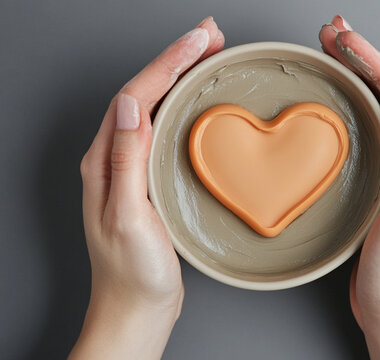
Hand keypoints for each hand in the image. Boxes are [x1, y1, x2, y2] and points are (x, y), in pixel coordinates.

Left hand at [70, 17, 223, 359]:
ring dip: (181, 76)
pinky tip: (198, 100)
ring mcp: (133, 166)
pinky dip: (184, 105)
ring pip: (157, 106)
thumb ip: (125, 161)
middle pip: (146, 92)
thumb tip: (127, 105)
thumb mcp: (127, 217)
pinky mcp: (151, 178)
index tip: (199, 40)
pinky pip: (167, 129)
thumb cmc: (132, 273)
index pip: (136, 96)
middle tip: (211, 35)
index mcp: (105, 161)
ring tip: (208, 54)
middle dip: (178, 58)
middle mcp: (115, 157)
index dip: (169, 63)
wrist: (137, 308)